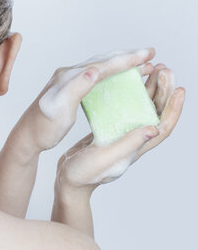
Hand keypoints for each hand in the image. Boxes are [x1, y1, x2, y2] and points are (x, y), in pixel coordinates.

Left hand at [15, 47, 156, 153]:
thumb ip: (76, 88)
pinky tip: (118, 76)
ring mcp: (70, 80)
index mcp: (69, 77)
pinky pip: (95, 75)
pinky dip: (111, 73)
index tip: (146, 54)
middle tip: (150, 53)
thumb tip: (95, 69)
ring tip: (140, 63)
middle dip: (127, 56)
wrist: (27, 136)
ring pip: (100, 66)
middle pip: (103, 60)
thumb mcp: (59, 109)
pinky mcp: (70, 87)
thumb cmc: (43, 127)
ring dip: (121, 63)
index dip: (126, 60)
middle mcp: (69, 74)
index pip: (102, 65)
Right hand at [54, 64, 184, 197]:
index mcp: (136, 148)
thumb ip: (128, 144)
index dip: (174, 109)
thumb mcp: (106, 158)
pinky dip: (131, 94)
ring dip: (151, 90)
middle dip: (163, 92)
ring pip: (143, 109)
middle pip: (155, 114)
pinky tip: (128, 84)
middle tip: (165, 71)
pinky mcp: (111, 129)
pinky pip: (127, 109)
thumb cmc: (85, 173)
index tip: (180, 89)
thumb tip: (153, 129)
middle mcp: (133, 140)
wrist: (69, 179)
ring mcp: (122, 134)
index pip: (163, 127)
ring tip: (153, 71)